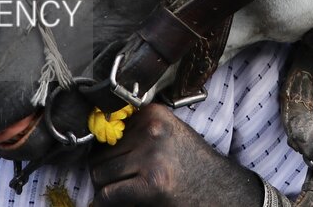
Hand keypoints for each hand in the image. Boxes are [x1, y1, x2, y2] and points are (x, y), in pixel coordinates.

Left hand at [88, 104, 262, 206]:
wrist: (219, 188)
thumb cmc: (190, 164)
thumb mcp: (166, 135)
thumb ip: (136, 132)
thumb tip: (93, 144)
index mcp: (153, 114)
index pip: (108, 131)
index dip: (109, 151)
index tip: (118, 163)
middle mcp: (151, 130)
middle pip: (100, 154)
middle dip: (106, 172)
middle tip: (123, 183)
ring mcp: (151, 156)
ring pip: (100, 174)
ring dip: (107, 188)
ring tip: (126, 192)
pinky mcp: (152, 183)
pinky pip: (108, 194)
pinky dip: (107, 203)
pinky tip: (123, 202)